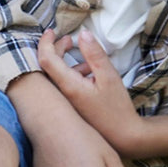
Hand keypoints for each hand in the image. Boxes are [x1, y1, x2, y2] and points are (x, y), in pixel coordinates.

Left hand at [38, 30, 167, 159]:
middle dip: (56, 48)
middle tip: (68, 39)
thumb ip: (95, 54)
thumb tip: (82, 34)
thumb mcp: (109, 76)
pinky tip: (88, 72)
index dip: (46, 42)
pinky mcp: (69, 106)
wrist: (121, 136)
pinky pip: (63, 85)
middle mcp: (61, 94)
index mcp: (68, 85)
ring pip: (56, 75)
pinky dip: (72, 74)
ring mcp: (64, 102)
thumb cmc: (116, 107)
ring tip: (80, 53)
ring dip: (66, 62)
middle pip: (48, 66)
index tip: (52, 30)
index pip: (46, 59)